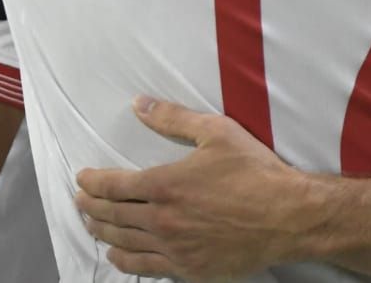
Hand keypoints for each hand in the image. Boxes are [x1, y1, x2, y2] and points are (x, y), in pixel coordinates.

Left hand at [74, 96, 324, 280]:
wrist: (290, 217)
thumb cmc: (255, 172)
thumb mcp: (215, 132)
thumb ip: (172, 118)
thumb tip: (139, 104)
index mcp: (164, 185)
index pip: (113, 186)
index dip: (92, 183)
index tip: (82, 179)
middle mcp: (163, 219)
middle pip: (113, 216)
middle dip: (91, 208)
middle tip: (80, 202)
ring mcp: (175, 248)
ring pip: (125, 243)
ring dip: (103, 234)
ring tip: (91, 227)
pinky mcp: (191, 269)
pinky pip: (148, 268)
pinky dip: (126, 261)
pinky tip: (117, 256)